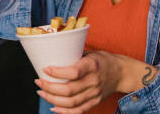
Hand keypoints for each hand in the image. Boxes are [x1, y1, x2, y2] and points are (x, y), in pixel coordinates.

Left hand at [35, 51, 158, 112]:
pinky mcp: (94, 102)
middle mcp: (94, 81)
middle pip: (69, 90)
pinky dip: (64, 112)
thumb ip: (74, 55)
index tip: (45, 69)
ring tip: (42, 93)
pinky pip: (78, 111)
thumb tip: (52, 52)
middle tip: (38, 81)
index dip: (57, 72)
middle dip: (49, 87)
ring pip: (70, 102)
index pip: (73, 72)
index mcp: (92, 66)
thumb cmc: (103, 60)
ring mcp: (94, 94)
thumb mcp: (90, 52)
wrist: (122, 73)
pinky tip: (53, 107)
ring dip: (52, 99)